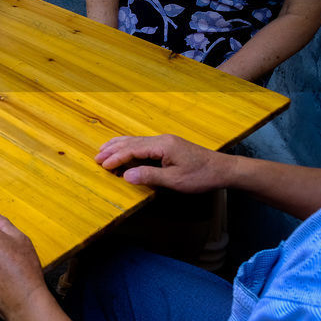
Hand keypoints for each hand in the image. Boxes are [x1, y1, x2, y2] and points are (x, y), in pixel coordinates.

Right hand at [94, 134, 232, 191]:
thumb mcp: (175, 180)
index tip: (102, 165)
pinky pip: (144, 144)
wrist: (223, 169)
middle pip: (132, 142)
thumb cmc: (201, 176)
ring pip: (137, 141)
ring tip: (104, 149)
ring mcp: (166, 142)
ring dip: (120, 145)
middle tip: (96, 156)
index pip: (133, 149)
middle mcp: (162, 140)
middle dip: (113, 149)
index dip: (116, 157)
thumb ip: (149, 176)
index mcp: (162, 145)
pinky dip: (130, 147)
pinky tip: (126, 150)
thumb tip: (126, 176)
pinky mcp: (169, 146)